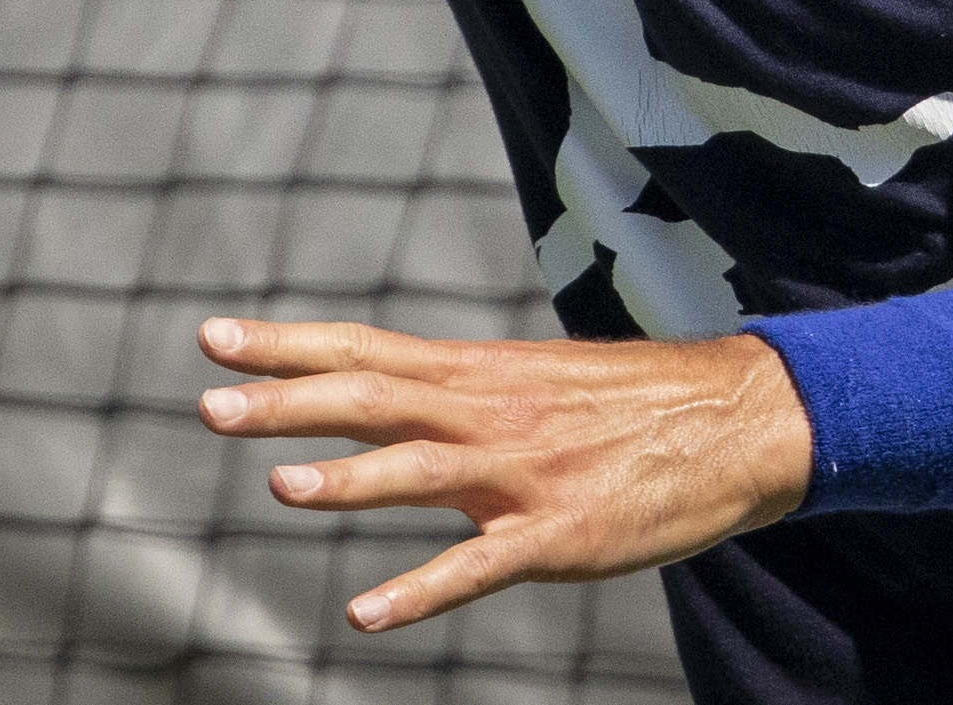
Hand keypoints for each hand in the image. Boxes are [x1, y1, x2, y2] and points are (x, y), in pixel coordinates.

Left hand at [196, 313, 809, 631]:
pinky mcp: (560, 535)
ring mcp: (526, 475)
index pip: (367, 351)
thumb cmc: (639, 404)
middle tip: (210, 403)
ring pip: (422, 471)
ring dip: (350, 481)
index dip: (287, 346)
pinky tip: (368, 613)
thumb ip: (465, 398)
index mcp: (484, 374)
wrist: (742, 420)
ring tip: (280, 488)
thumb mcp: (542, 382)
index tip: (212, 339)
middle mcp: (493, 414)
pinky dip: (421, 591)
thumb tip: (392, 404)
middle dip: (289, 402)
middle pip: (376, 399)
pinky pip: (479, 567)